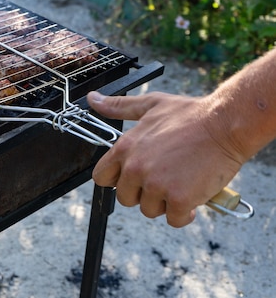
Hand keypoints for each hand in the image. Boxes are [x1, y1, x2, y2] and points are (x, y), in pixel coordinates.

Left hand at [86, 91, 243, 226]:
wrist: (225, 124)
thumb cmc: (190, 115)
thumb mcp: (149, 105)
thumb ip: (118, 107)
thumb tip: (93, 99)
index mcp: (125, 149)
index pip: (101, 178)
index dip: (116, 180)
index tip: (132, 178)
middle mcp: (135, 168)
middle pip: (125, 198)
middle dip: (142, 193)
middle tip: (164, 178)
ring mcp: (156, 185)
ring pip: (150, 210)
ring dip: (165, 202)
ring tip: (180, 181)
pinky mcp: (179, 198)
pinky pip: (175, 220)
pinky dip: (185, 214)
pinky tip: (193, 197)